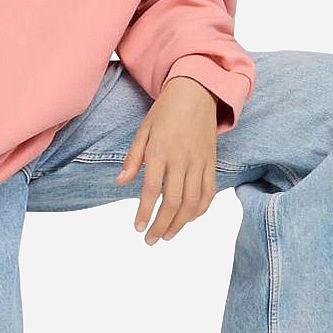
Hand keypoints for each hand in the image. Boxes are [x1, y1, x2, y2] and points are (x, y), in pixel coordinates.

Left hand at [116, 76, 217, 244]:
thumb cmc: (165, 111)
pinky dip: (200, 210)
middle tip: (151, 239)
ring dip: (180, 223)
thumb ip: (133, 158)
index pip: (151, 189)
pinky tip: (188, 219)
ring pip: (192, 202)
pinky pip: (209, 192)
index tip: (138, 227)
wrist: (196, 93)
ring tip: (167, 235)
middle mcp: (181, 159)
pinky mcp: (211, 163)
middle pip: (173, 202)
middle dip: (161, 225)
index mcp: (160, 151)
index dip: (144, 212)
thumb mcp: (143, 130)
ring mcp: (199, 162)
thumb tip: (121, 182)